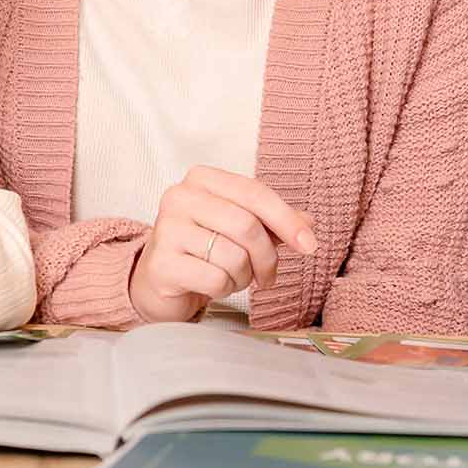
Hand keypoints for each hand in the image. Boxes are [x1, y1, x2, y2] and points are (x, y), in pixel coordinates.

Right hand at [128, 166, 317, 323]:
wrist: (158, 281)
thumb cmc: (202, 249)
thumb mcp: (238, 228)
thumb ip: (271, 222)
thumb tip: (308, 223)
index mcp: (201, 178)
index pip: (255, 192)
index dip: (287, 220)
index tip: (310, 245)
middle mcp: (179, 196)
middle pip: (247, 225)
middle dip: (267, 258)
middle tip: (267, 276)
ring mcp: (167, 229)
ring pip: (233, 256)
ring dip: (243, 276)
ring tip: (231, 277)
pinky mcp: (162, 263)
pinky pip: (215, 279)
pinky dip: (224, 289)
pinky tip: (212, 286)